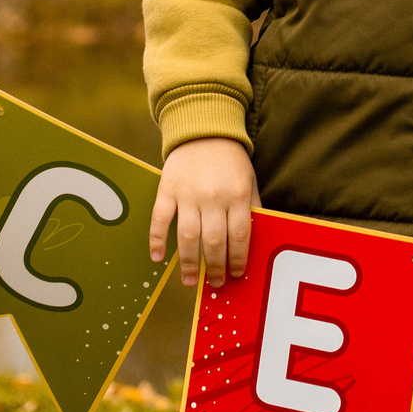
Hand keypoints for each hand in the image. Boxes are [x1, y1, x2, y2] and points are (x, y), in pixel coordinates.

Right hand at [148, 137, 258, 287]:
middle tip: (215, 283)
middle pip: (214, 242)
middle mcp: (213, 197)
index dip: (238, 259)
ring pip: (188, 237)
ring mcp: (188, 194)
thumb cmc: (230, 159)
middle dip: (215, 268)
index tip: (237, 274)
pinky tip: (157, 257)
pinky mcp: (167, 190)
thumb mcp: (250, 180)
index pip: (239, 235)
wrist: (203, 128)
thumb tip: (255, 239)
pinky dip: (157, 240)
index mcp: (238, 195)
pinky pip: (160, 219)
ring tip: (190, 281)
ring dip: (189, 263)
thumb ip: (253, 208)